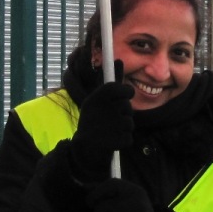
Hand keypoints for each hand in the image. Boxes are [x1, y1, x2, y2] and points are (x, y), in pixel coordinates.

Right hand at [66, 66, 134, 181]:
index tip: (126, 96)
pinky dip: (123, 141)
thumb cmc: (93, 122)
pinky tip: (112, 142)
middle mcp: (99, 111)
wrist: (83, 151)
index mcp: (93, 100)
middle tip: (112, 119)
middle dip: (124, 114)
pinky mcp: (112, 142)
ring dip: (124, 129)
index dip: (125, 91)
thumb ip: (111, 84)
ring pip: (129, 123)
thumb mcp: (96, 101)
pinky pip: (128, 138)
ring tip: (111, 131)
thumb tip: (119, 60)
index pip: (115, 88)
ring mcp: (105, 127)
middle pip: (127, 108)